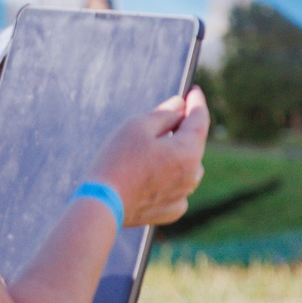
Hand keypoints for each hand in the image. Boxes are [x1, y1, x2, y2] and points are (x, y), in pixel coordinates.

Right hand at [88, 88, 209, 226]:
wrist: (101, 205)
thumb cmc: (118, 161)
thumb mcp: (138, 127)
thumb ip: (165, 113)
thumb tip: (180, 105)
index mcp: (188, 151)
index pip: (200, 119)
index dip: (196, 103)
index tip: (194, 92)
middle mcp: (193, 173)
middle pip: (194, 143)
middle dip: (185, 128)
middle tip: (173, 115)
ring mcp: (184, 194)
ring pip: (188, 166)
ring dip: (179, 154)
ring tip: (158, 146)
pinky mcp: (172, 210)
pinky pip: (178, 188)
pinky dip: (170, 178)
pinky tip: (153, 175)